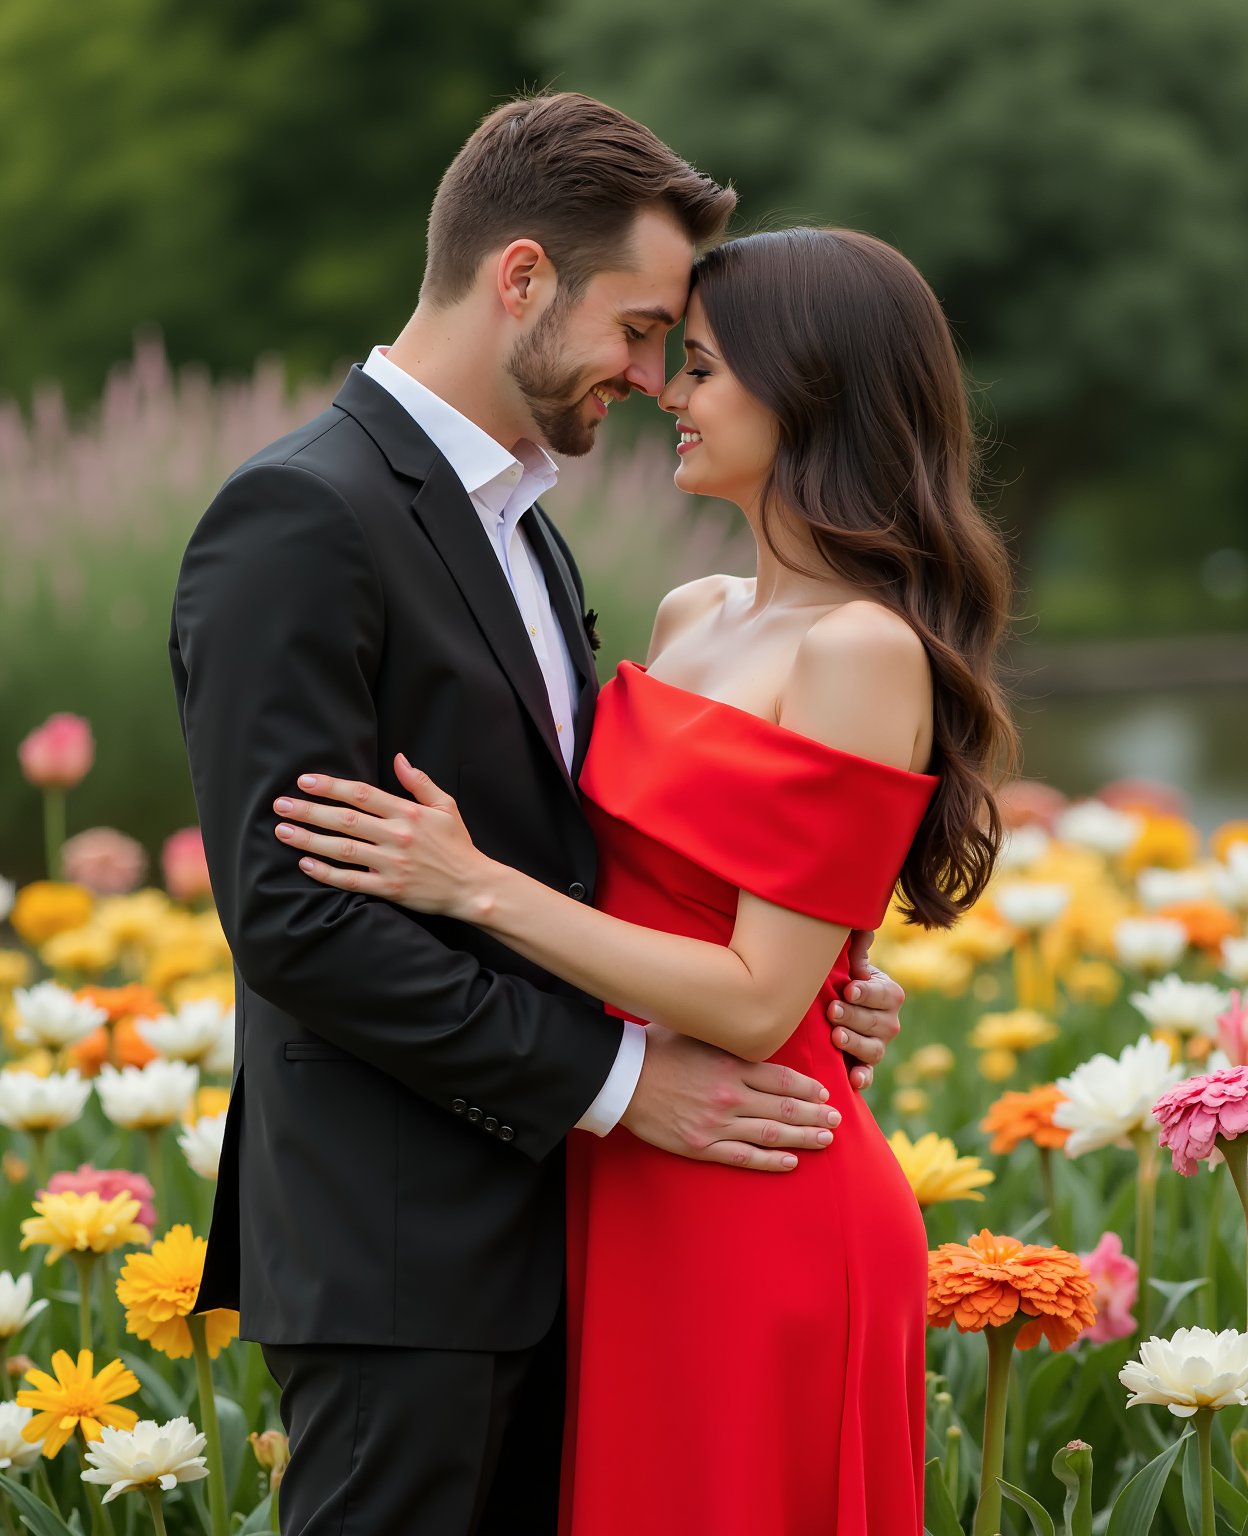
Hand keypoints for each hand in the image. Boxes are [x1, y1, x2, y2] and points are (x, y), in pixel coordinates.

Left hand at [273, 756, 491, 916]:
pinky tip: (305, 864)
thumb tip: (398, 758)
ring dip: (310, 839)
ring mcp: (392, 864)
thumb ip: (420, 782)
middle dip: (309, 810)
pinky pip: (351, 880)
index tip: (304, 781)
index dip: (331, 786)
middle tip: (281, 805)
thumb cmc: (458, 845)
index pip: (362, 794)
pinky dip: (327, 873)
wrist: (472, 886)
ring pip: (343, 849)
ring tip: (283, 831)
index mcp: (408, 813)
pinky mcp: (389, 889)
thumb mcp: (446, 806)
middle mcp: (397, 836)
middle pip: (345, 819)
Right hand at [620, 1024, 839, 1172]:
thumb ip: (728, 1036)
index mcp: (730, 1064)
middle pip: (784, 1108)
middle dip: (815, 1115)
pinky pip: (743, 1156)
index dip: (808, 1088)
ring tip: (825, 1140)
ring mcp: (716, 1123)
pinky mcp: (700, 1146)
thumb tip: (755, 1027)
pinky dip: (770, 1161)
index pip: (782, 1079)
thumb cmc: (657, 1047)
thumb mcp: (697, 1031)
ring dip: (802, 1137)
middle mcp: (729, 1095)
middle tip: (837, 1120)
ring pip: (770, 1134)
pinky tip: (791, 1162)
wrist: (620, 1077)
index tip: (825, 1093)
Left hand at [826, 929, 903, 1092]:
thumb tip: (861, 931)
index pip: (883, 994)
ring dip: (855, 1043)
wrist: (828, 1009)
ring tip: (835, 1036)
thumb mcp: (848, 962)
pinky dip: (863, 1078)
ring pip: (873, 1049)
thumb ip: (857, 947)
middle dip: (854, 1016)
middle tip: (833, 1010)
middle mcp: (889, 1022)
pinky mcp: (863, 1066)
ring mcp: (878, 1046)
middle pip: (877, 1023)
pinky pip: (868, 1074)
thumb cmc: (840, 979)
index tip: (849, 988)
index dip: (867, 992)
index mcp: (889, 994)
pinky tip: (854, 1079)